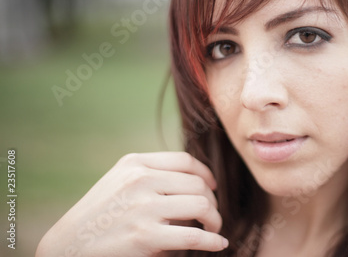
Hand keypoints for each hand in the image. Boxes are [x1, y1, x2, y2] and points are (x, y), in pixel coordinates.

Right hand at [36, 152, 227, 256]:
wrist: (67, 247)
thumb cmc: (99, 215)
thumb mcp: (119, 182)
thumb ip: (151, 175)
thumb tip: (196, 181)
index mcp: (135, 163)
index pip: (185, 161)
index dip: (206, 174)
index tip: (213, 187)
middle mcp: (140, 180)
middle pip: (197, 184)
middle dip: (212, 201)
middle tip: (212, 216)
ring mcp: (143, 208)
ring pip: (201, 206)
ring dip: (214, 219)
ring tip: (213, 228)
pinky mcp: (145, 237)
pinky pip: (194, 236)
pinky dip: (212, 240)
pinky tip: (218, 243)